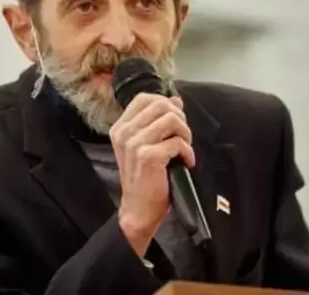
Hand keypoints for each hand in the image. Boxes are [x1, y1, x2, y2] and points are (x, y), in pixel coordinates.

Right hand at [109, 94, 193, 256]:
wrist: (138, 210)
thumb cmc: (144, 179)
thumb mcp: (146, 145)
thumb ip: (158, 121)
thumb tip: (176, 100)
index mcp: (120, 128)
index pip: (144, 98)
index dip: (165, 103)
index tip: (174, 120)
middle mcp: (124, 133)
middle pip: (160, 105)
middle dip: (179, 118)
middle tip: (183, 136)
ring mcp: (134, 144)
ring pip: (171, 120)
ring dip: (185, 134)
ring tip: (185, 149)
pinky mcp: (148, 156)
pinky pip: (177, 142)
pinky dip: (188, 152)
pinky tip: (186, 163)